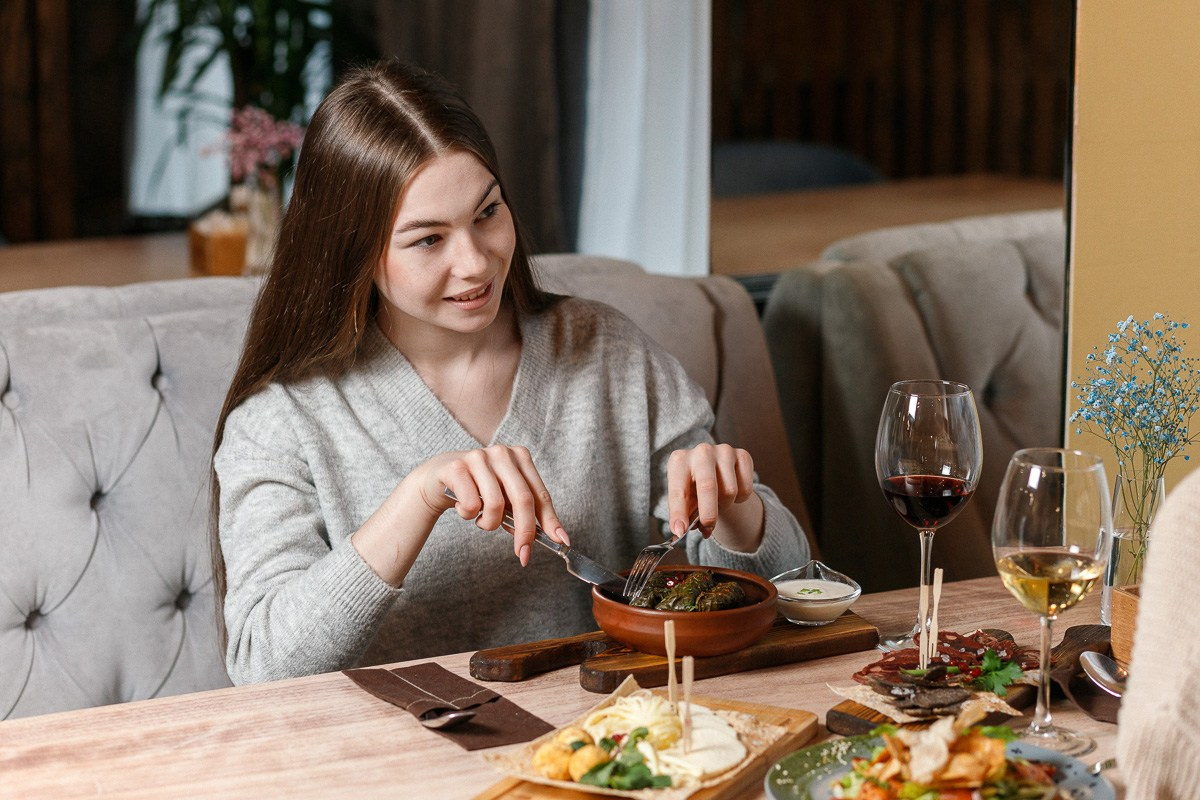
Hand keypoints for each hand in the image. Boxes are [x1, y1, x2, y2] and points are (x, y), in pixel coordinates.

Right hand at [422, 445, 568, 565]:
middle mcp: (502, 453)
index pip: (540, 494)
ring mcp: (479, 457)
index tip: (561, 541)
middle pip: (523, 499)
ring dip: (488, 524)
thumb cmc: (478, 488)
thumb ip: (525, 511)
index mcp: (520, 457)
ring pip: (496, 505)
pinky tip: (462, 508)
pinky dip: (468, 515)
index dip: (550, 521)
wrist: (439, 477)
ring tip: (480, 520)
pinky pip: (471, 505)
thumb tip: (553, 536)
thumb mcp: (505, 496)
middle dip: (525, 532)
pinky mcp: (457, 467)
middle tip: (523, 553)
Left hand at [666, 443, 756, 538]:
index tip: (680, 531)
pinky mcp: (743, 455)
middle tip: (706, 530)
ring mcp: (724, 451)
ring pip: (730, 491)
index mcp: (679, 461)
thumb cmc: (693, 488)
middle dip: (708, 513)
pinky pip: (746, 488)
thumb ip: (683, 515)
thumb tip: (681, 532)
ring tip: (718, 502)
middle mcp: (701, 452)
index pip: (679, 490)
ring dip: (724, 505)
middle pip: (708, 486)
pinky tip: (731, 492)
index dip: (678, 513)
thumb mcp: (684, 500)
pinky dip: (740, 499)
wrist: (715, 471)